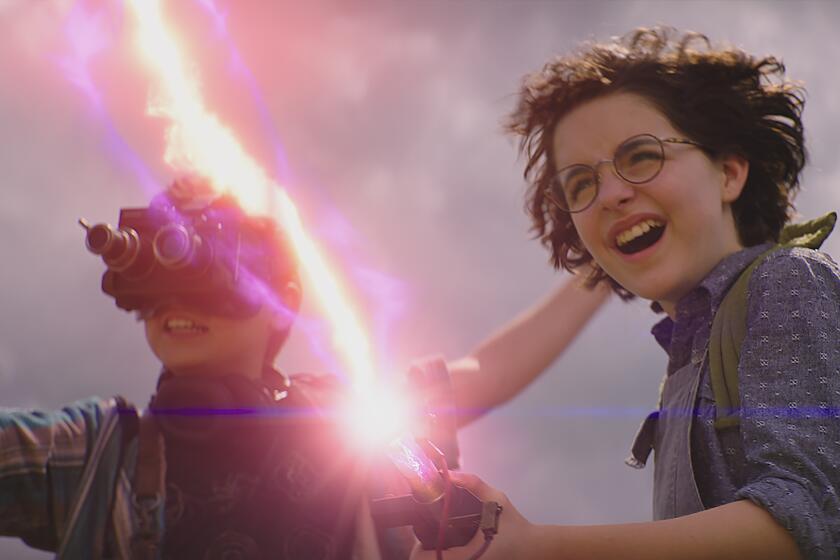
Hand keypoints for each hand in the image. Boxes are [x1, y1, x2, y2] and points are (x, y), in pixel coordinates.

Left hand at [410, 472, 534, 559]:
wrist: (535, 547)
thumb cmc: (516, 526)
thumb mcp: (496, 499)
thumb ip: (473, 484)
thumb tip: (450, 474)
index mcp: (468, 556)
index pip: (426, 559)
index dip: (418, 549)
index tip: (422, 537)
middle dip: (426, 551)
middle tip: (430, 537)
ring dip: (436, 555)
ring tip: (440, 542)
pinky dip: (446, 557)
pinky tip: (451, 548)